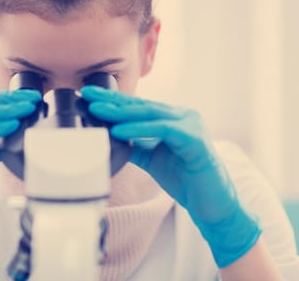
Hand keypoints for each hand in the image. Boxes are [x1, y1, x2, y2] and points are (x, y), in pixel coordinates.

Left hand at [81, 85, 260, 267]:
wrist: (212, 204)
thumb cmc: (184, 179)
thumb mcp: (151, 157)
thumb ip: (134, 144)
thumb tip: (107, 136)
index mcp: (172, 118)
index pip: (137, 106)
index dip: (112, 100)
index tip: (88, 95)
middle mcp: (182, 116)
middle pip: (141, 105)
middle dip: (112, 99)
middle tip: (87, 93)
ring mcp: (190, 125)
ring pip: (150, 114)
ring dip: (121, 112)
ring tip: (97, 109)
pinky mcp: (194, 139)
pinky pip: (162, 130)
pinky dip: (138, 130)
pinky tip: (118, 129)